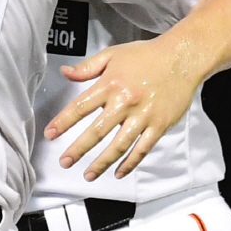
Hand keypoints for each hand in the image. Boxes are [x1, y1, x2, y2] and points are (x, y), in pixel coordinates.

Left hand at [43, 37, 203, 181]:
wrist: (181, 57)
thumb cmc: (145, 55)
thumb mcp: (112, 54)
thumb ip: (87, 67)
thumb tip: (65, 73)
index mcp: (109, 84)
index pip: (80, 106)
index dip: (63, 121)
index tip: (50, 134)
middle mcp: (124, 102)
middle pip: (97, 131)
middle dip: (78, 149)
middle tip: (65, 162)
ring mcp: (143, 116)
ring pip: (119, 145)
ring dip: (102, 163)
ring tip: (88, 175)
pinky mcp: (159, 125)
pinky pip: (142, 149)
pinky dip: (130, 163)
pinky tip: (119, 172)